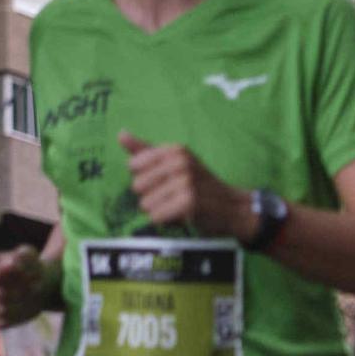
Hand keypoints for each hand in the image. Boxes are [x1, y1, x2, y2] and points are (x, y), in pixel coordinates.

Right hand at [0, 246, 49, 330]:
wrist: (27, 285)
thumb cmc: (27, 268)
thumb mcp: (30, 257)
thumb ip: (22, 257)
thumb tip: (8, 266)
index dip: (17, 279)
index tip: (29, 277)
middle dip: (21, 294)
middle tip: (32, 290)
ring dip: (20, 308)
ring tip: (27, 300)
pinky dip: (10, 320)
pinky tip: (16, 311)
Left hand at [119, 132, 253, 239]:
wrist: (233, 208)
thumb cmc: (200, 186)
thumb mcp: (175, 163)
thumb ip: (146, 150)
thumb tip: (121, 134)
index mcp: (175, 150)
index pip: (134, 166)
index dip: (146, 178)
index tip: (166, 181)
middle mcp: (180, 162)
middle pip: (138, 186)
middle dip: (152, 197)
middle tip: (173, 197)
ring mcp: (186, 182)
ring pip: (146, 204)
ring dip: (159, 211)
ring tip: (178, 207)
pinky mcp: (189, 202)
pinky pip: (157, 216)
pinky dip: (166, 221)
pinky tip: (181, 217)